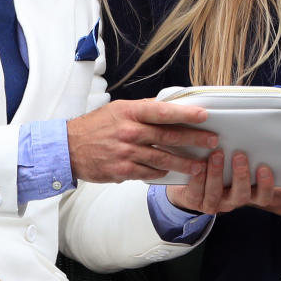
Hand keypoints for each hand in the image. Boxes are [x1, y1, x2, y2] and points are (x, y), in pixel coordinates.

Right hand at [67, 99, 217, 182]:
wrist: (68, 148)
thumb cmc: (94, 127)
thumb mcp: (117, 110)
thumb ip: (142, 110)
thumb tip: (167, 108)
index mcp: (129, 113)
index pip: (163, 111)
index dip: (185, 114)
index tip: (203, 116)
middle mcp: (129, 132)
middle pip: (168, 136)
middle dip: (193, 139)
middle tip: (211, 141)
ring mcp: (126, 152)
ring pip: (163, 158)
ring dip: (184, 162)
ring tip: (199, 165)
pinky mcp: (123, 170)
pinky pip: (149, 172)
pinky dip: (162, 172)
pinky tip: (171, 172)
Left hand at [166, 151, 274, 214]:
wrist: (192, 183)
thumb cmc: (222, 167)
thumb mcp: (236, 163)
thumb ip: (244, 155)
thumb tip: (253, 133)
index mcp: (248, 194)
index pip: (263, 197)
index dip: (266, 185)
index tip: (264, 168)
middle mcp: (232, 201)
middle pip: (241, 195)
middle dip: (241, 175)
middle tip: (240, 155)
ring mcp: (214, 203)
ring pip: (216, 193)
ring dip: (217, 173)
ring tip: (217, 155)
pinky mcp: (196, 201)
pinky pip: (197, 193)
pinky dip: (199, 178)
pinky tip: (199, 164)